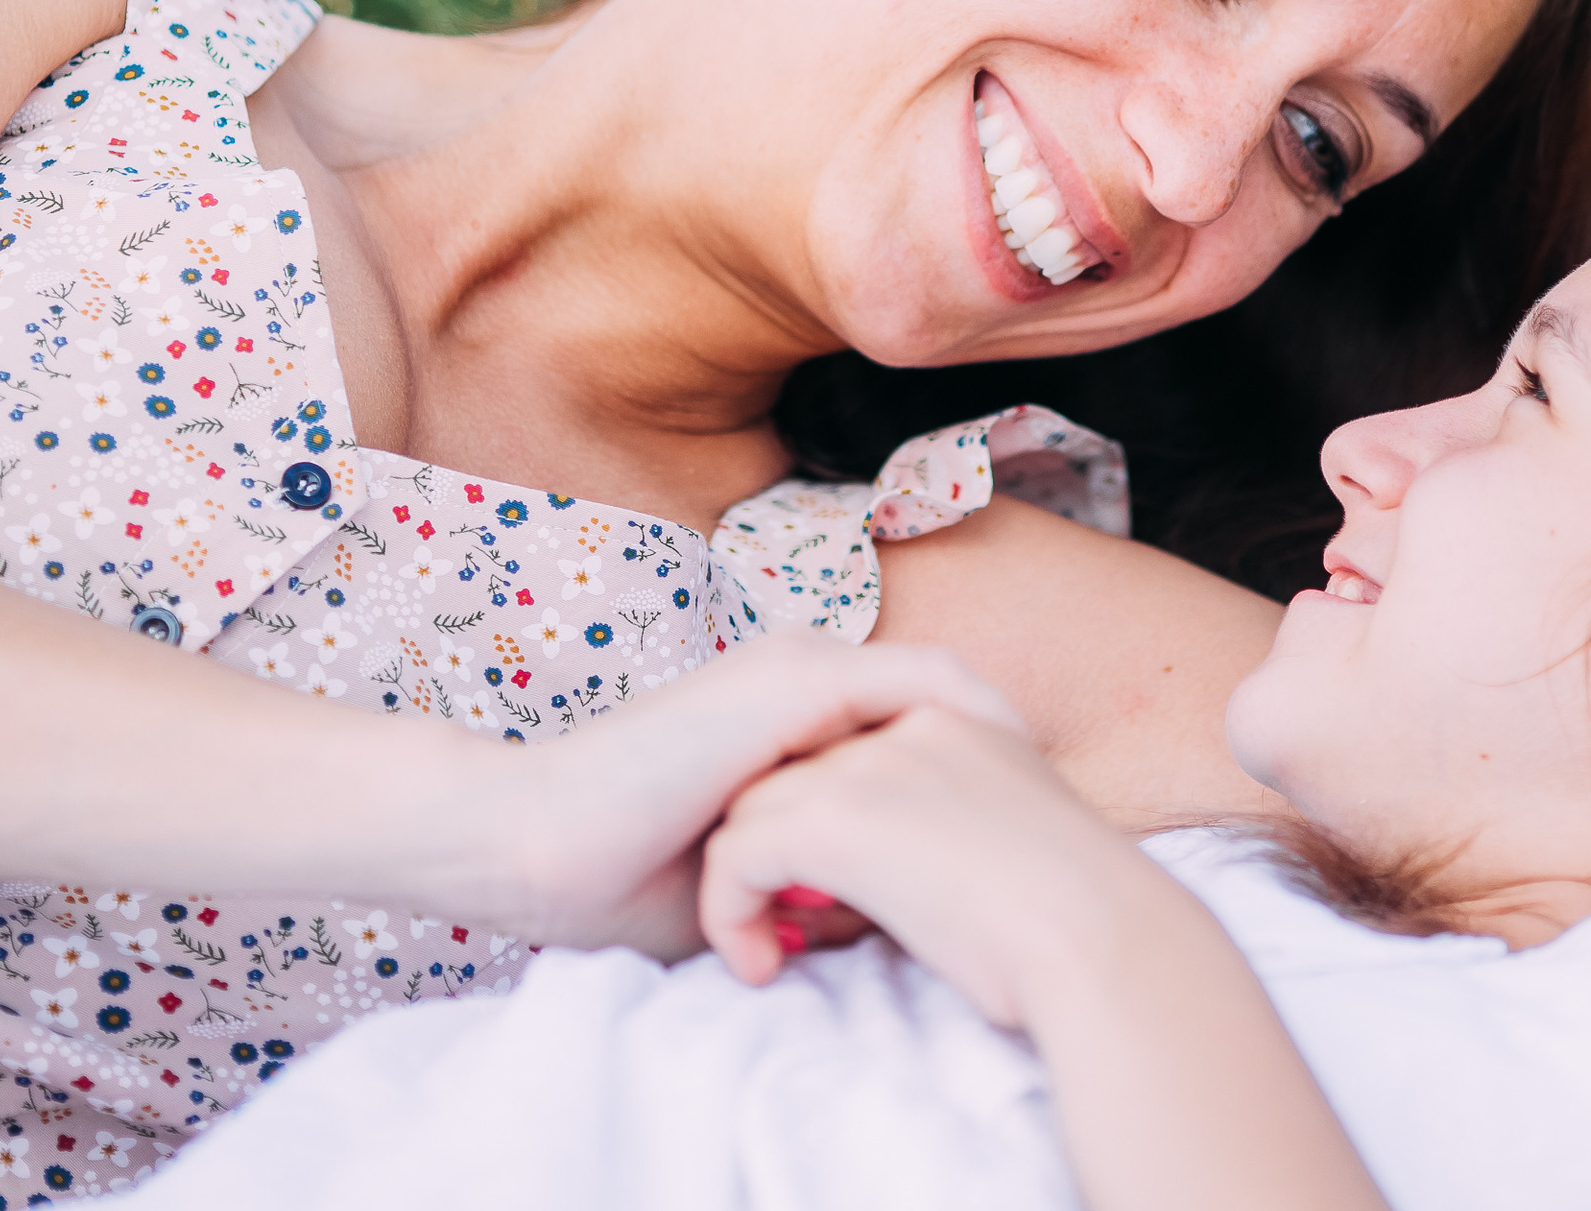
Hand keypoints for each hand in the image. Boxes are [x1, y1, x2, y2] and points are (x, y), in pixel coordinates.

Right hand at [440, 633, 1023, 958]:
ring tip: (1041, 809)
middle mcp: (803, 677)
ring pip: (939, 689)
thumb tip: (890, 919)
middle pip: (944, 703)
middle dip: (1005, 764)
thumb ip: (817, 884)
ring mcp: (797, 671)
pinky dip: (967, 723)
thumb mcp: (750, 884)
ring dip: (993, 746)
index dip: (977, 777)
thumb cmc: (621, 875)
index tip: (1025, 837)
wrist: (531, 844)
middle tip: (1060, 824)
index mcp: (792, 720)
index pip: (917, 729)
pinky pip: (915, 685)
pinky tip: (1000, 774)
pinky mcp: (789, 683)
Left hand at [698, 701, 1142, 1024]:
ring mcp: (868, 764)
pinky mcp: (834, 818)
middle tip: (803, 924)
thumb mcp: (1018, 825)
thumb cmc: (1079, 911)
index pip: (849, 747)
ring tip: (776, 947)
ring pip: (754, 811)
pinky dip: (730, 914)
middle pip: (796, 770)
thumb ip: (964, 809)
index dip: (831, 819)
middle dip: (784, 849)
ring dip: (749, 886)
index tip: (834, 892)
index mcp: (953, 716)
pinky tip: (762, 964)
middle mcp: (904, 720)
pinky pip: (738, 857)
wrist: (1100, 936)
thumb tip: (930, 856)